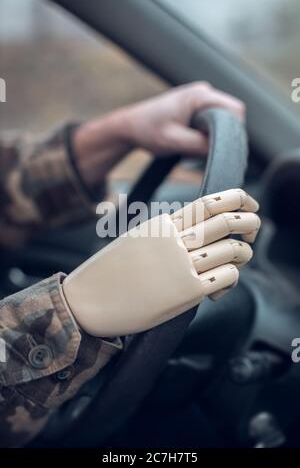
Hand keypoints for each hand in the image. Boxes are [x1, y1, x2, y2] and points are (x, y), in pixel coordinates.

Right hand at [62, 189, 259, 336]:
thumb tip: (196, 236)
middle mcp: (174, 240)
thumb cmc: (108, 274)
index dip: (238, 199)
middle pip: (228, 220)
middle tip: (253, 230)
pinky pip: (227, 277)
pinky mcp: (186, 292)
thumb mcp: (136, 241)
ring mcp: (180, 265)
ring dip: (244, 253)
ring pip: (233, 248)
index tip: (249, 206)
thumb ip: (166, 234)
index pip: (210, 202)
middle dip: (251, 222)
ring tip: (238, 260)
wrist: (86, 302)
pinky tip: (221, 285)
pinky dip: (233, 278)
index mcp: (162, 224)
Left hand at [73, 83, 244, 187]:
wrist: (130, 127)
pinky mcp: (196, 108)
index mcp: (200, 95)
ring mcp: (200, 99)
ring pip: (223, 121)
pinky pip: (212, 123)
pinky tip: (189, 142)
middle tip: (202, 150)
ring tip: (191, 145)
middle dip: (222, 136)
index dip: (234, 131)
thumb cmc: (148, 131)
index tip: (219, 148)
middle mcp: (204, 92)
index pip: (236, 110)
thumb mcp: (174, 142)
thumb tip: (223, 150)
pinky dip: (205, 136)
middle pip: (232, 116)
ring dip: (212, 137)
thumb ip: (200, 145)